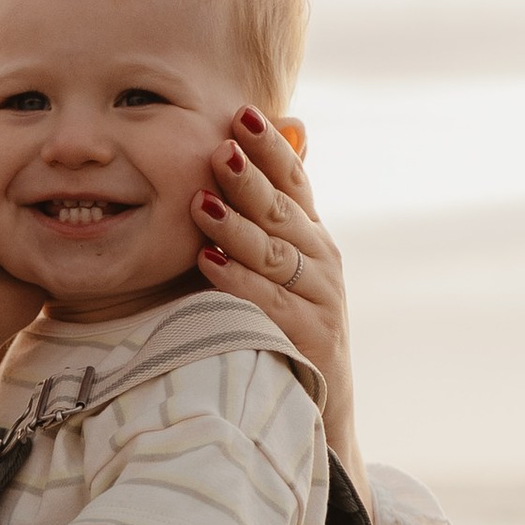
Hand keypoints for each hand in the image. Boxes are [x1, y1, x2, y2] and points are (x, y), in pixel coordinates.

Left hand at [192, 113, 360, 483]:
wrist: (319, 410)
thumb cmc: (284, 328)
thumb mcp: (275, 267)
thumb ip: (261, 217)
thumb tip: (257, 148)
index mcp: (312, 238)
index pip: (295, 182)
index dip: (271, 148)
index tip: (243, 114)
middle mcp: (323, 263)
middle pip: (284, 212)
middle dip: (251, 178)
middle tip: (219, 148)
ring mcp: (321, 302)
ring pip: (276, 255)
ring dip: (238, 226)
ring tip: (202, 202)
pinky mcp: (311, 341)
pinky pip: (269, 304)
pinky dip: (239, 281)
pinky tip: (209, 262)